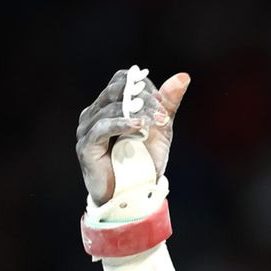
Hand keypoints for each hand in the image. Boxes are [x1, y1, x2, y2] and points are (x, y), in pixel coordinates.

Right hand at [75, 69, 189, 204]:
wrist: (134, 194)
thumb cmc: (145, 161)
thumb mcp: (161, 129)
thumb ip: (168, 104)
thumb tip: (184, 76)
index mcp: (110, 105)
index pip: (122, 80)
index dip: (142, 86)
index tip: (162, 102)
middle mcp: (95, 112)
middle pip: (116, 90)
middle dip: (143, 98)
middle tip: (163, 113)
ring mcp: (88, 128)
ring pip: (112, 108)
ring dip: (138, 113)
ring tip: (158, 122)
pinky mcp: (86, 145)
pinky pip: (102, 127)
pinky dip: (122, 124)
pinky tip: (139, 126)